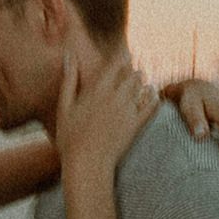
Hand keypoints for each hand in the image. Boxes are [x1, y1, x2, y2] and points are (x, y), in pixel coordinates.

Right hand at [52, 55, 156, 176]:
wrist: (86, 164)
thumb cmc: (70, 137)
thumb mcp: (64, 106)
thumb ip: (69, 79)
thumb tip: (68, 54)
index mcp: (97, 89)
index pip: (116, 63)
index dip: (123, 57)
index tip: (126, 55)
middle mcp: (115, 96)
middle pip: (133, 73)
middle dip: (134, 70)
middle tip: (133, 71)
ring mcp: (128, 111)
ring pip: (143, 86)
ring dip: (142, 82)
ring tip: (140, 83)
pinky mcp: (136, 125)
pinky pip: (152, 105)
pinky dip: (154, 97)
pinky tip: (152, 96)